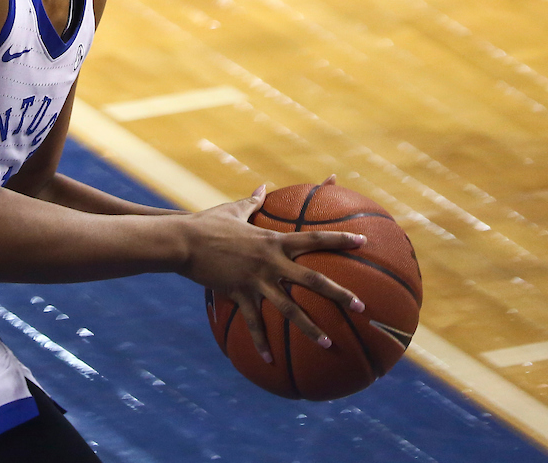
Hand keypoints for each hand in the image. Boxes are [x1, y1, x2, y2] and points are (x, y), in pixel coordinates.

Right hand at [181, 185, 365, 362]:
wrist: (184, 242)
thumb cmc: (208, 223)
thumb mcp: (233, 209)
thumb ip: (252, 201)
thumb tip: (263, 186)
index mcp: (273, 240)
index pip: (314, 238)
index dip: (340, 239)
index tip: (363, 241)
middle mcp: (271, 262)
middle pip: (313, 280)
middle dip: (339, 294)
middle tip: (362, 306)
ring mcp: (256, 281)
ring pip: (289, 309)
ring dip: (310, 328)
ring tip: (329, 343)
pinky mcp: (240, 295)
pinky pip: (254, 323)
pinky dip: (261, 342)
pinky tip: (270, 361)